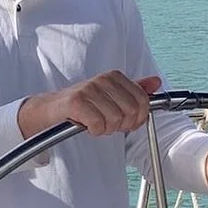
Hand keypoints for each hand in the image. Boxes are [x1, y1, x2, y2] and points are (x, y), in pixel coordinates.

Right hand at [20, 72, 159, 139]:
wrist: (51, 108)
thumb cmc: (84, 104)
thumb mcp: (112, 95)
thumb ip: (135, 89)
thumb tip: (156, 82)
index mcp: (115, 77)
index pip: (142, 102)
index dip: (137, 118)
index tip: (125, 122)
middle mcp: (103, 79)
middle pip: (130, 112)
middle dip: (121, 125)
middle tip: (107, 123)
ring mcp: (89, 89)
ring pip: (115, 120)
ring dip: (105, 129)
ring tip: (95, 122)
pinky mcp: (76, 102)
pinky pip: (98, 125)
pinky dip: (94, 130)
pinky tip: (86, 125)